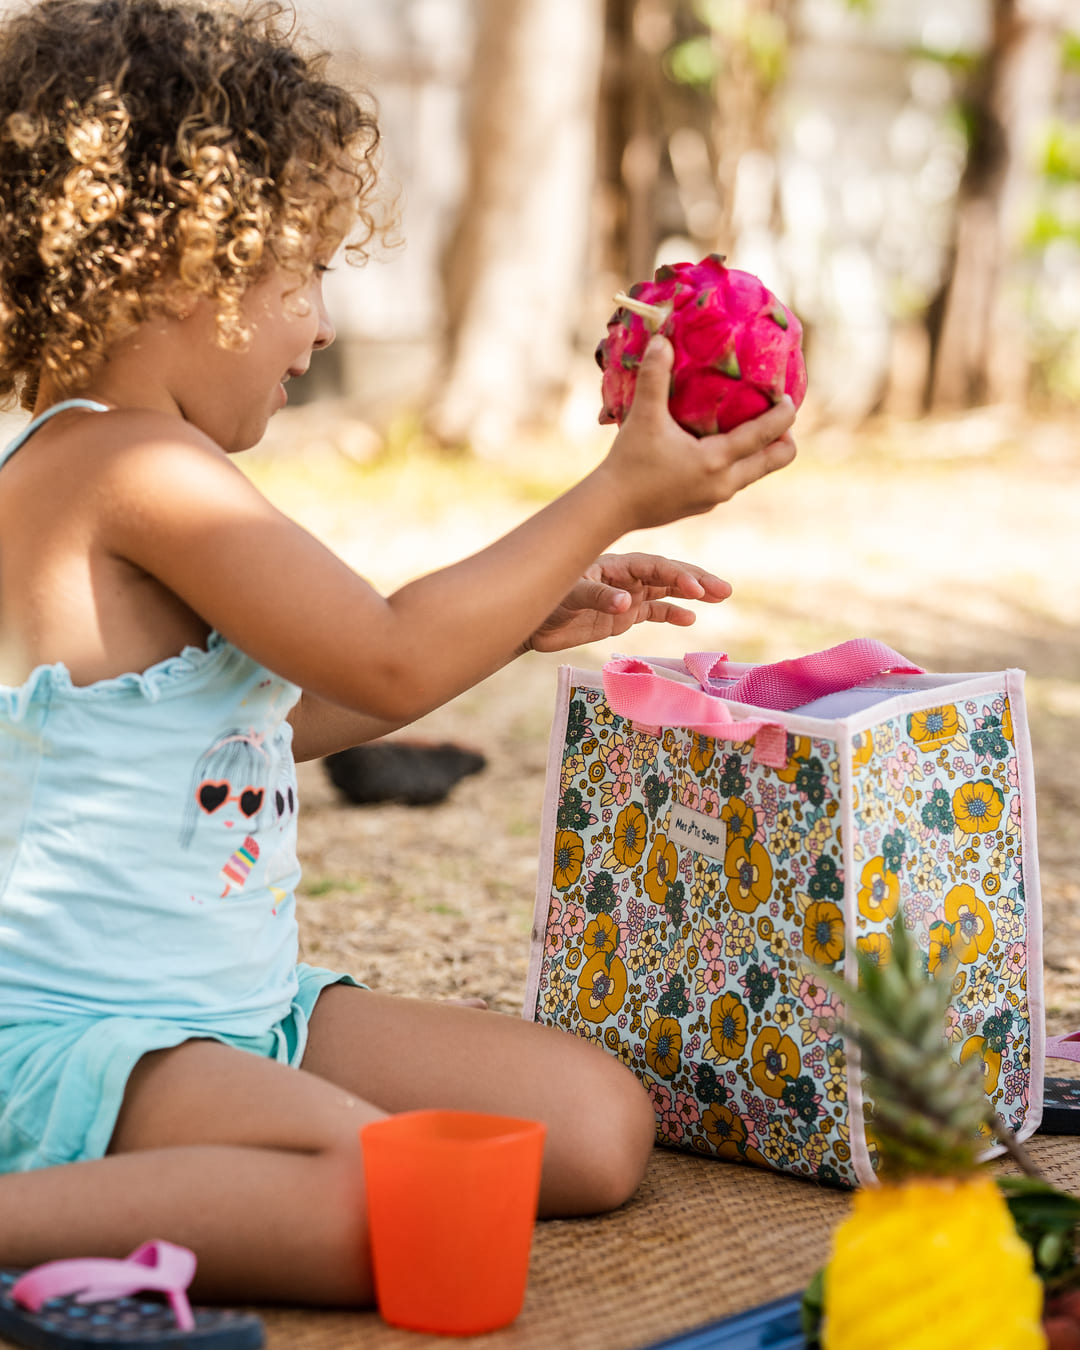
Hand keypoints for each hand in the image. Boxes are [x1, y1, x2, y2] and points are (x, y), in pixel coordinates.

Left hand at [525, 552, 730, 653]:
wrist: (530, 622)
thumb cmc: (546, 601)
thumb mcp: (569, 596)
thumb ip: (598, 598)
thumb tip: (626, 603)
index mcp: (615, 565)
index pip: (654, 566)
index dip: (677, 575)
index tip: (696, 589)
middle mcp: (626, 577)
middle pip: (667, 574)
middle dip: (696, 579)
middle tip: (723, 590)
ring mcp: (627, 595)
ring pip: (667, 590)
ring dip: (692, 593)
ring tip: (719, 596)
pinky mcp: (623, 616)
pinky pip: (654, 611)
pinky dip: (672, 614)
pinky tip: (691, 618)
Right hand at [599, 337, 796, 532]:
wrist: (610, 508)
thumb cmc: (628, 462)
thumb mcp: (643, 417)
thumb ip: (655, 377)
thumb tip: (663, 339)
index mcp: (716, 460)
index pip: (766, 436)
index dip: (784, 416)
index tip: (791, 398)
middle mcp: (724, 483)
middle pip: (774, 461)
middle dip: (784, 438)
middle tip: (778, 415)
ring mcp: (714, 497)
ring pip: (754, 473)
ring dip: (760, 451)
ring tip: (752, 427)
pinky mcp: (702, 505)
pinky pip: (732, 482)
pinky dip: (738, 464)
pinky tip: (720, 449)